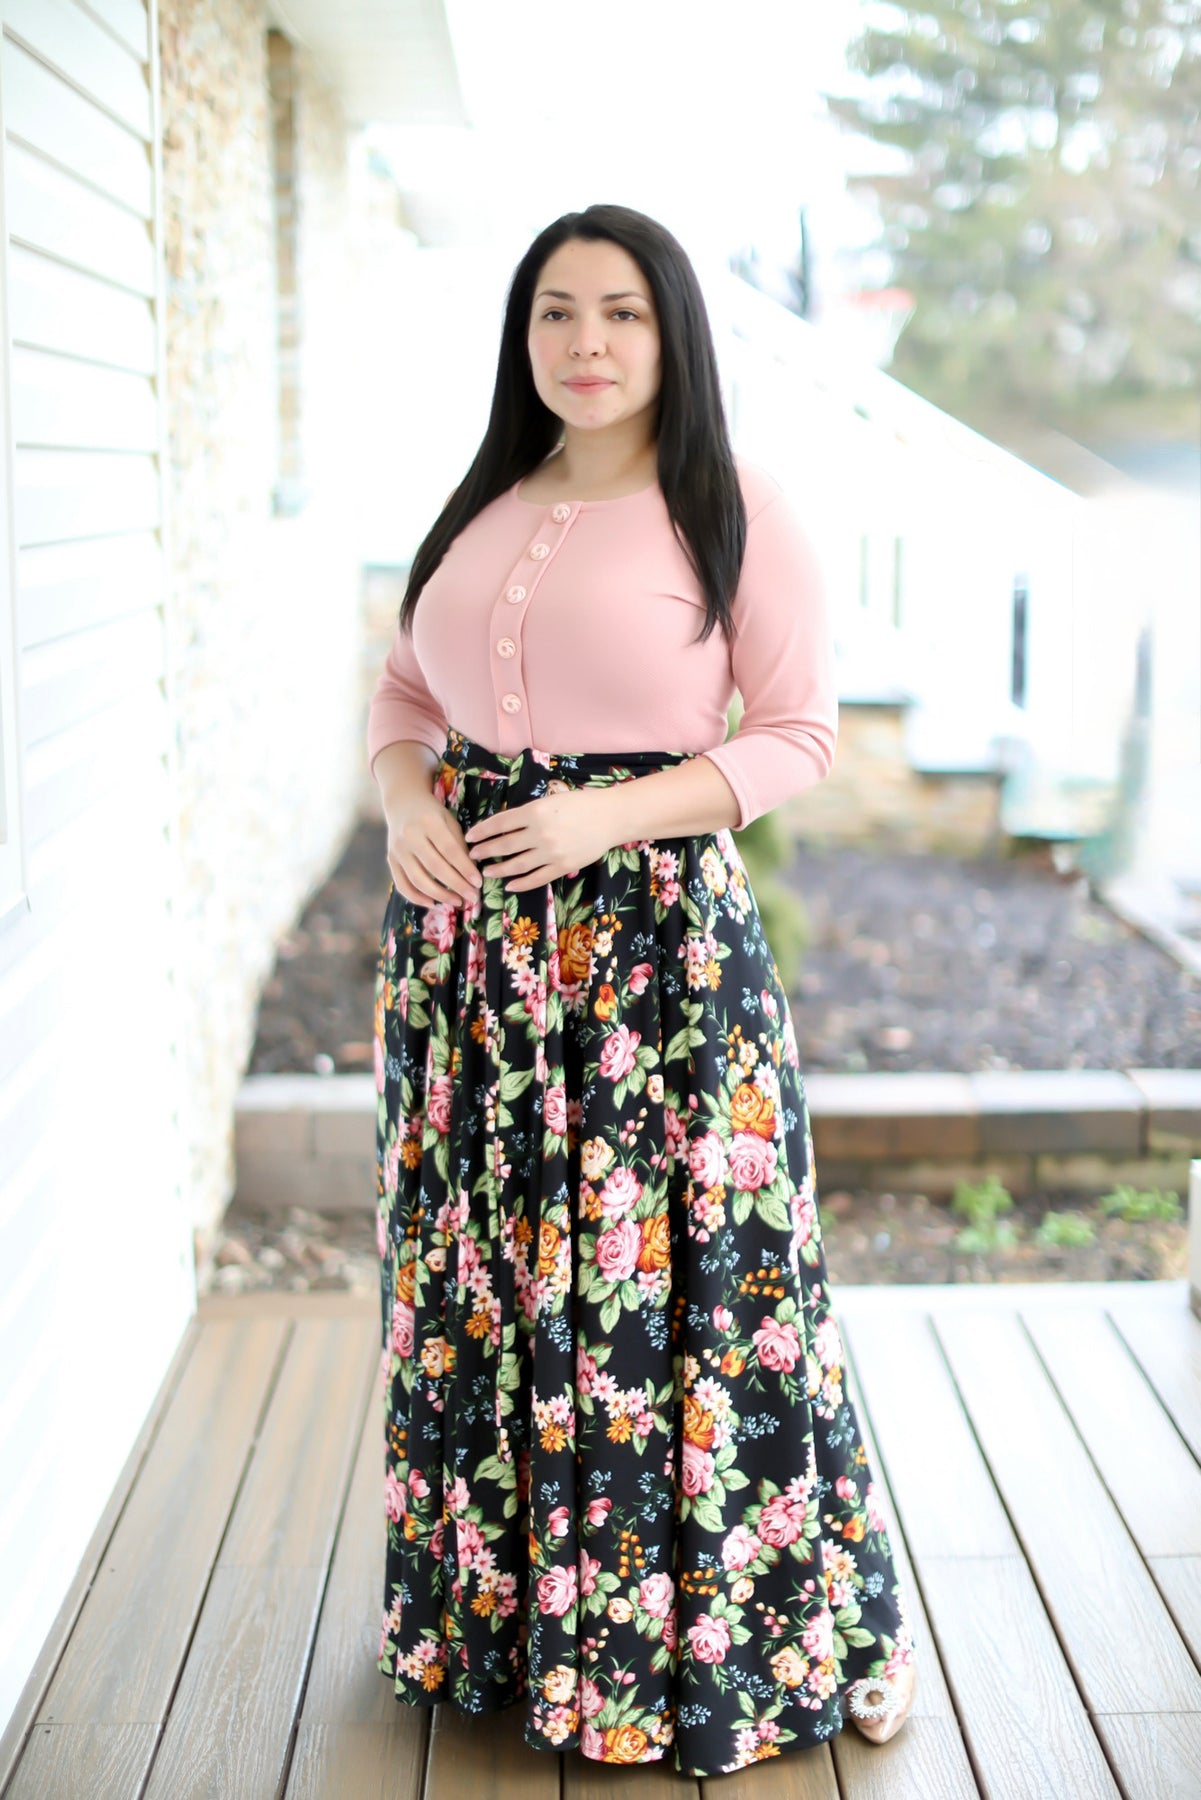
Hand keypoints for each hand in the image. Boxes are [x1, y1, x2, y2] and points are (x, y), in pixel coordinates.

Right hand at [384, 789, 482, 909]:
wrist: (403, 803)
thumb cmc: (432, 813)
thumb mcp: (449, 821)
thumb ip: (459, 845)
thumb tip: (471, 875)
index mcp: (429, 822)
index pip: (450, 850)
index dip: (465, 869)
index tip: (478, 883)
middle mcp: (410, 835)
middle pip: (435, 867)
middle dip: (456, 885)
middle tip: (472, 898)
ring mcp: (397, 849)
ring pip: (418, 879)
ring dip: (440, 895)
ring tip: (457, 902)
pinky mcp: (390, 859)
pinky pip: (402, 884)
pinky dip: (417, 897)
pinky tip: (433, 903)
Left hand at [464, 787, 619, 892]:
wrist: (611, 817)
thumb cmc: (580, 804)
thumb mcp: (550, 801)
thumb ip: (528, 813)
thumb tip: (503, 825)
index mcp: (535, 812)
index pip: (500, 823)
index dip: (482, 831)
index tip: (469, 837)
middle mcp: (540, 833)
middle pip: (504, 845)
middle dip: (485, 851)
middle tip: (472, 856)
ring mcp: (551, 852)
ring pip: (517, 864)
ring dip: (499, 869)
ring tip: (487, 872)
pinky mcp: (563, 866)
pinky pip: (537, 878)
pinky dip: (521, 884)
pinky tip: (510, 886)